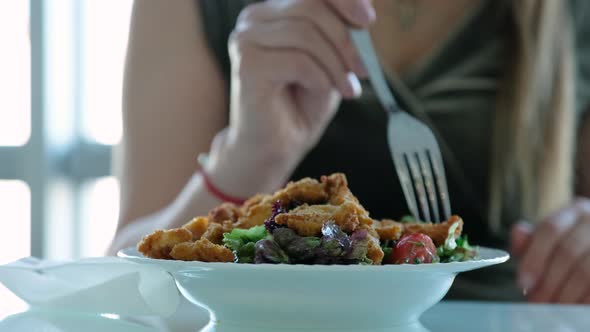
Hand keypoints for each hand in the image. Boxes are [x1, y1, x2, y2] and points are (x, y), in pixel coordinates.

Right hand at [206, 0, 374, 195]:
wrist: (277, 147)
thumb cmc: (301, 105)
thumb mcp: (329, 60)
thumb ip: (338, 32)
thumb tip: (363, 12)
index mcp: (271, 13)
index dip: (343, 0)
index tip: (368, 21)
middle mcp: (253, 20)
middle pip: (310, 7)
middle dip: (345, 41)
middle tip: (361, 72)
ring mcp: (246, 40)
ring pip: (306, 34)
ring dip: (335, 64)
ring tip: (346, 89)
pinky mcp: (247, 64)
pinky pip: (298, 61)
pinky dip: (319, 78)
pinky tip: (321, 92)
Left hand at [511, 198, 589, 303]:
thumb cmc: (571, 245)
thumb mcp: (549, 238)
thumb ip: (530, 239)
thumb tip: (519, 232)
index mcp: (576, 211)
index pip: (550, 229)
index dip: (534, 258)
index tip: (523, 283)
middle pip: (568, 252)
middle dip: (548, 282)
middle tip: (536, 302)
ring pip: (586, 271)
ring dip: (566, 294)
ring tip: (553, 308)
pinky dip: (584, 299)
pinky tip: (574, 307)